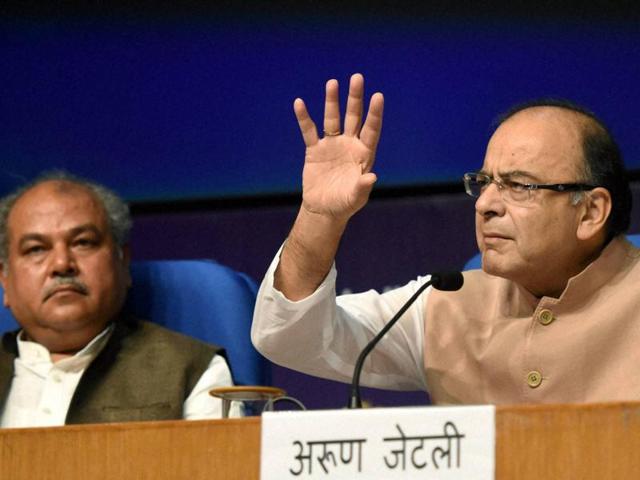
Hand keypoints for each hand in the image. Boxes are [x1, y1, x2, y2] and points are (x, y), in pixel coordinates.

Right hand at [294, 73, 383, 220]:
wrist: (324, 210)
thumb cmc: (344, 205)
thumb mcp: (355, 198)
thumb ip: (363, 187)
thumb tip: (372, 177)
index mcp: (364, 154)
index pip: (371, 130)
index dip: (374, 114)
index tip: (377, 95)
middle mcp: (349, 145)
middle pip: (353, 117)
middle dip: (355, 98)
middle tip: (357, 77)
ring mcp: (332, 145)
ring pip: (332, 119)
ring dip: (332, 101)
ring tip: (332, 82)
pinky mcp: (314, 150)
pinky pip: (309, 131)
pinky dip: (304, 118)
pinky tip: (299, 103)